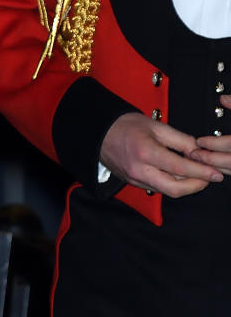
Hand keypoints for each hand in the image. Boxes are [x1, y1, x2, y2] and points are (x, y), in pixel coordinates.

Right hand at [100, 111, 218, 196]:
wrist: (100, 133)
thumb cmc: (126, 126)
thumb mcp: (156, 126)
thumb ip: (180, 140)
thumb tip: (199, 150)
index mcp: (146, 152)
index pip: (180, 167)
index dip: (201, 172)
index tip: (215, 173)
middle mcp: (139, 170)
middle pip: (174, 188)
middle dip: (196, 186)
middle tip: (210, 178)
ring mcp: (135, 179)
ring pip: (167, 191)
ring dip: (186, 186)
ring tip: (199, 176)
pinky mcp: (134, 183)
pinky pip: (158, 188)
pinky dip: (173, 184)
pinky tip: (181, 176)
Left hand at [192, 98, 230, 172]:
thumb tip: (222, 98)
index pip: (230, 144)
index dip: (213, 144)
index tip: (200, 141)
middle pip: (228, 161)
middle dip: (209, 158)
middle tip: (194, 154)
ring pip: (230, 170)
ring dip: (214, 166)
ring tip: (199, 161)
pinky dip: (221, 169)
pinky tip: (213, 166)